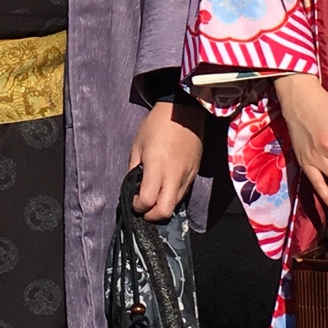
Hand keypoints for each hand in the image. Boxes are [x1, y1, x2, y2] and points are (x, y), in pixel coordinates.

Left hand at [126, 99, 204, 222]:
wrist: (185, 111)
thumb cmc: (157, 124)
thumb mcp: (138, 144)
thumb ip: (134, 168)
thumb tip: (133, 186)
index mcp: (157, 167)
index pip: (147, 200)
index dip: (137, 206)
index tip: (133, 199)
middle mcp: (174, 176)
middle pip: (164, 212)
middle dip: (151, 215)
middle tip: (143, 207)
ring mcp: (187, 176)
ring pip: (175, 205)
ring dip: (162, 206)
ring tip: (153, 196)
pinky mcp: (194, 174)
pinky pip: (182, 194)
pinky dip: (171, 197)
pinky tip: (164, 186)